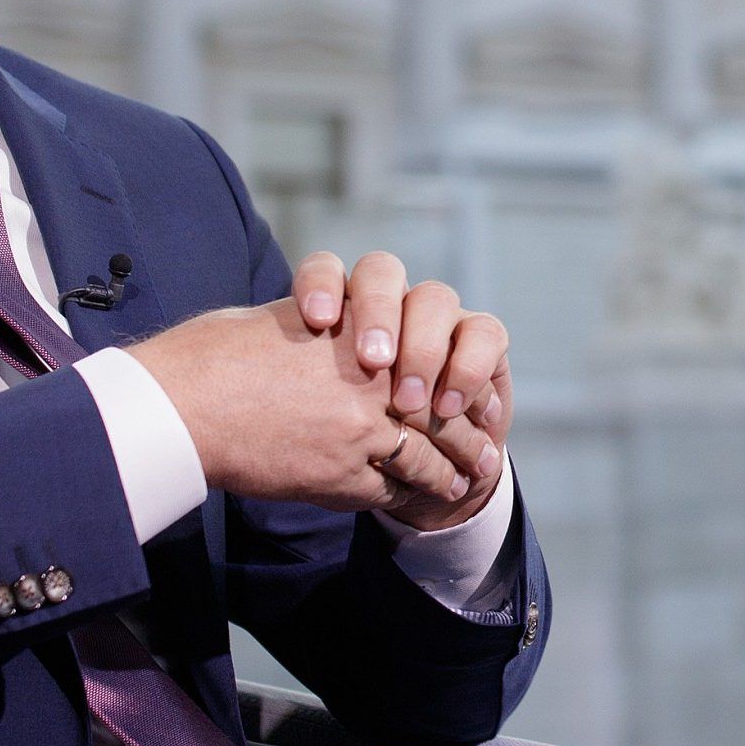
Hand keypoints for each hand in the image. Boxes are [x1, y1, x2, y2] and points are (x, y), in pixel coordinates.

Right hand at [126, 297, 466, 515]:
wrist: (183, 403)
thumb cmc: (213, 353)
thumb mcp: (281, 319)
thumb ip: (321, 330)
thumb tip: (328, 332)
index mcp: (362, 334)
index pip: (430, 361)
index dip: (456, 385)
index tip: (471, 400)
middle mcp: (373, 380)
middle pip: (438, 411)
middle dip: (465, 435)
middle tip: (485, 452)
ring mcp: (361, 430)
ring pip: (424, 456)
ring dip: (447, 473)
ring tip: (464, 482)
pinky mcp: (339, 475)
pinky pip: (390, 490)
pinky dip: (408, 496)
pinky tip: (419, 501)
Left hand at [288, 250, 510, 532]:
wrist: (412, 475)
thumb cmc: (345, 448)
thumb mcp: (311, 431)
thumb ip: (299, 404)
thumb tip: (259, 394)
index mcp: (341, 308)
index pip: (326, 270)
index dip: (320, 285)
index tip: (315, 320)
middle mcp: (391, 303)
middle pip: (383, 271)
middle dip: (379, 313)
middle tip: (373, 363)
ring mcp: (438, 318)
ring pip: (435, 296)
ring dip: (424, 347)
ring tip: (408, 403)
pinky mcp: (481, 339)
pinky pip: (485, 333)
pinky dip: (467, 369)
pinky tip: (448, 409)